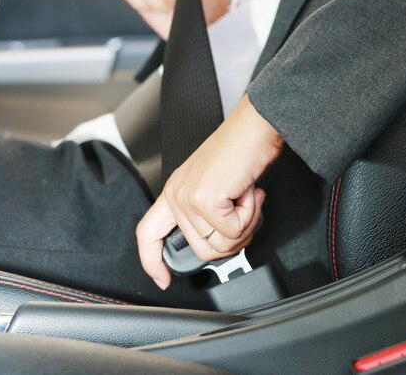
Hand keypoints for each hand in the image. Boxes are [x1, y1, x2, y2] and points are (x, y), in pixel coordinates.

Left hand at [136, 96, 283, 288]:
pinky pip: (233, 231)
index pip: (148, 234)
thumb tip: (222, 243)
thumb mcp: (217, 185)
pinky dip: (250, 215)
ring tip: (247, 198)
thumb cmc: (243, 150)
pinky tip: (250, 192)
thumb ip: (209, 214)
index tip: (162, 280)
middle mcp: (176, 194)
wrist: (257, 126)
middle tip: (245, 212)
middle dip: (234, 239)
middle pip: (202, 250)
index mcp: (175, 192)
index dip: (152, 262)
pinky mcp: (204, 199)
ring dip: (245, 226)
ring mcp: (188, 197)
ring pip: (219, 245)